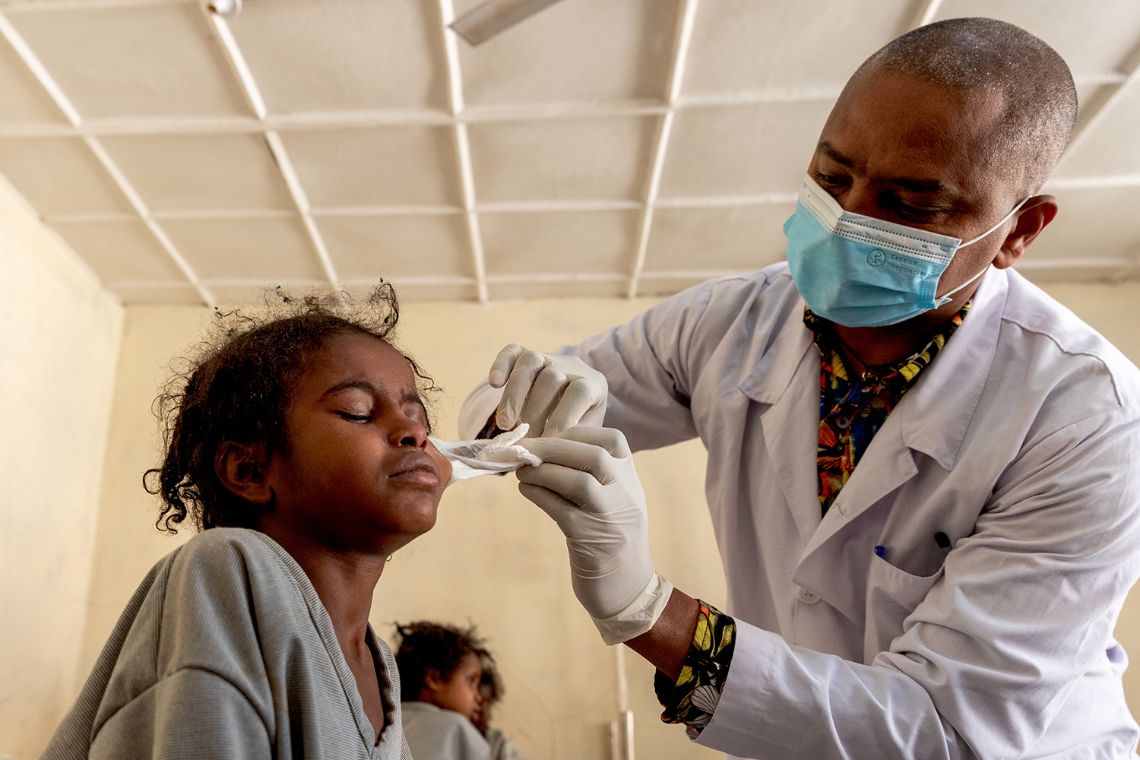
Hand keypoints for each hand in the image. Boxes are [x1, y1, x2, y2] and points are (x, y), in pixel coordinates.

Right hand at [488, 344, 606, 436]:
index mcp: (592, 383)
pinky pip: (511, 352)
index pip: (579, 392)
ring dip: (514, 395)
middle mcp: (571, 365)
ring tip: (505, 424)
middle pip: (551, 378)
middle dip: (535, 412)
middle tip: (525, 440)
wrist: (568, 406)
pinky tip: (494, 383)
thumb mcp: (584, 434)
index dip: (563, 416)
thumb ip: (570, 439)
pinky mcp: (524, 353)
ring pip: (530, 362)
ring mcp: (547, 357)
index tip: (548, 442)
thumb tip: (549, 451)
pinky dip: (501, 365)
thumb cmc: (577, 427)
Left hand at [518, 426, 670, 643]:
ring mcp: (609, 518)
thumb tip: (547, 448)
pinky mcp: (589, 540)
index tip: (551, 433)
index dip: (578, 431)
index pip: (613, 440)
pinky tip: (525, 490)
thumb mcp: (615, 499)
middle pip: (593, 456)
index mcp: (631, 480)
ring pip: (579, 482)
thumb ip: (594, 474)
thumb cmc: (612, 538)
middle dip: (553, 446)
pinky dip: (539, 495)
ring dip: (543, 471)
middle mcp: (625, 495)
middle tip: (523, 447)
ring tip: (521, 470)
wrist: (627, 588)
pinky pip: (561, 510)